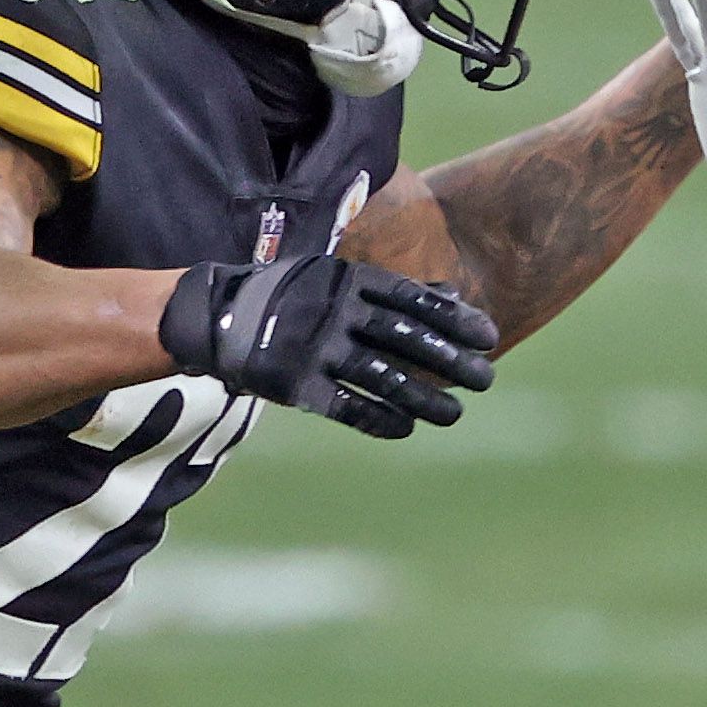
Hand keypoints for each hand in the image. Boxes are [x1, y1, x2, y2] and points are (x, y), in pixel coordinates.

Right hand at [156, 254, 491, 438]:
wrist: (217, 315)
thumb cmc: (294, 297)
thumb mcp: (338, 278)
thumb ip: (392, 291)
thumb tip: (454, 299)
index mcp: (348, 280)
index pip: (413, 300)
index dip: (454, 321)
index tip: (489, 340)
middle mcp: (333, 311)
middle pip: (405, 338)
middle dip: (451, 361)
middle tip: (486, 379)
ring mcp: (312, 348)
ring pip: (381, 377)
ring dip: (424, 399)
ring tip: (453, 414)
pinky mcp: (294, 383)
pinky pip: (346, 406)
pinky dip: (379, 419)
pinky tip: (405, 428)